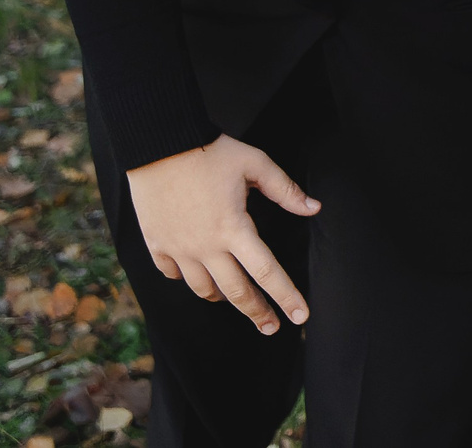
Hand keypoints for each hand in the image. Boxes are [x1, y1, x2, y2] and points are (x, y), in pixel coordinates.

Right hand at [124, 135, 318, 333]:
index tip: (301, 316)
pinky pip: (174, 274)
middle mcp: (206, 247)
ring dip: (224, 298)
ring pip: (204, 288)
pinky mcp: (157, 245)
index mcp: (235, 229)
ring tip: (238, 301)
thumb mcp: (255, 164)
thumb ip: (286, 190)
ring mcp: (178, 249)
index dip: (287, 297)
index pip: (267, 273)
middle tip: (272, 327)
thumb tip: (314, 208)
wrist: (158, 144)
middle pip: (236, 292)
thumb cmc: (211, 152)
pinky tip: (200, 276)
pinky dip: (189, 279)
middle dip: (258, 313)